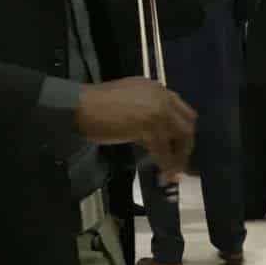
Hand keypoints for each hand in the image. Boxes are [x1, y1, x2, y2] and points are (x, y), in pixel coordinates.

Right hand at [74, 78, 196, 179]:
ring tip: (172, 174)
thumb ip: (146, 114)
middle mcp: (161, 96)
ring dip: (178, 158)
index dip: (183, 132)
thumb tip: (156, 137)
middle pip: (187, 122)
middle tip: (180, 163)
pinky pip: (163, 150)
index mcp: (156, 89)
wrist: (78, 106)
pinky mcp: (148, 125)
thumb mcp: (129, 103)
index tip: (181, 149)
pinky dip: (166, 164)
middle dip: (186, 145)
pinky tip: (163, 175)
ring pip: (180, 137)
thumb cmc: (95, 106)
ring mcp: (157, 109)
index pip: (181, 110)